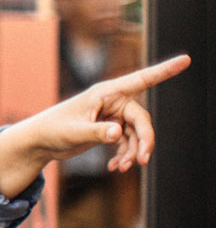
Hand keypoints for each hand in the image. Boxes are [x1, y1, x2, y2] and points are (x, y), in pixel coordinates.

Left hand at [0, 54, 191, 195]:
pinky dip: (125, 155)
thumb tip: (118, 132)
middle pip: (142, 120)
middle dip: (145, 140)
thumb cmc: (52, 130)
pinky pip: (128, 142)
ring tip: (122, 167)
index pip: (141, 79)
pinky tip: (116, 167)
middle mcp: (112, 101)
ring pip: (137, 134)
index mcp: (105, 92)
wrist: (39, 142)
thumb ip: (97, 132)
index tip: (187, 60)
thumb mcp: (73, 132)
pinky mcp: (109, 129)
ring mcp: (112, 116)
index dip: (165, 70)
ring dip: (134, 152)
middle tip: (143, 161)